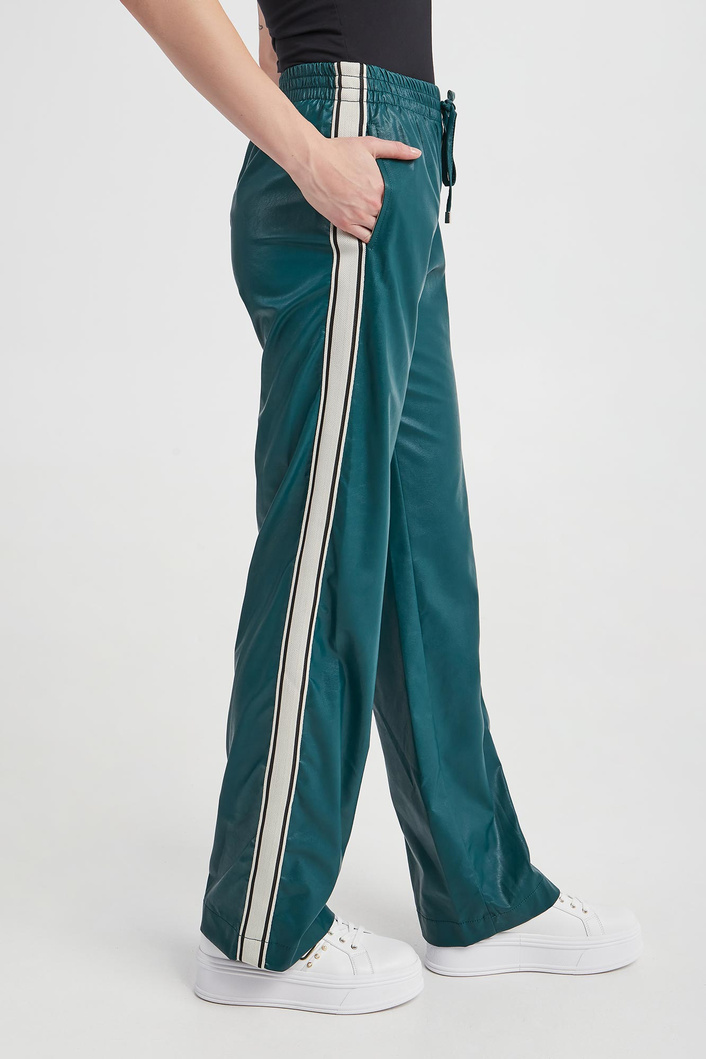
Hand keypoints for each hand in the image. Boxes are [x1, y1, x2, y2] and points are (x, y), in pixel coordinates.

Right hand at [290, 135, 421, 241]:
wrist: (312, 161)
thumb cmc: (338, 151)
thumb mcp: (369, 145)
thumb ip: (395, 149)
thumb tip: (416, 153)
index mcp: (380, 187)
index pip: (398, 203)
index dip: (400, 205)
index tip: (402, 207)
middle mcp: (371, 204)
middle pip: (389, 218)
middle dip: (391, 217)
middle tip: (397, 220)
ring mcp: (357, 216)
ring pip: (377, 229)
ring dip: (381, 228)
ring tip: (385, 228)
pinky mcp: (344, 223)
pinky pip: (363, 238)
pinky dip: (369, 238)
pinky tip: (373, 235)